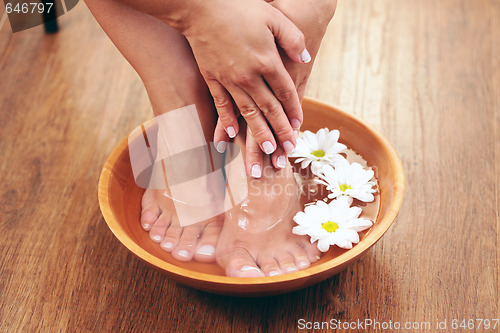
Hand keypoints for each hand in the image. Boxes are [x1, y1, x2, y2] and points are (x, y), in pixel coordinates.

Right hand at [214, 0, 336, 176]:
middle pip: (269, 108)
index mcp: (267, 61)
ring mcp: (229, 80)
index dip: (294, 110)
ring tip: (268, 149)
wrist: (200, 7)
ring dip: (259, 132)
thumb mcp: (274, 18)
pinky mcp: (212, 78)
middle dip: (280, 129)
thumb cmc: (240, 8)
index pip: (285, 92)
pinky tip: (232, 134)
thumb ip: (293, 40)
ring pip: (248, 112)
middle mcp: (249, 76)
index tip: (299, 125)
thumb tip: (305, 60)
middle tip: (288, 148)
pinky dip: (227, 120)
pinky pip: (222, 104)